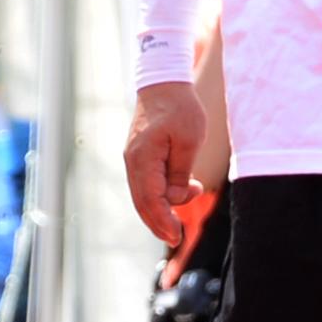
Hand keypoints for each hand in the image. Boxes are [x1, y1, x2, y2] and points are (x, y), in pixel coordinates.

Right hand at [122, 82, 208, 244]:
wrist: (163, 83)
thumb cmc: (180, 108)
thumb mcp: (189, 140)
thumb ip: (181, 173)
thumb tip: (176, 199)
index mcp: (143, 158)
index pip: (151, 199)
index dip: (163, 221)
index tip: (178, 236)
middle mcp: (132, 161)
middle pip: (142, 203)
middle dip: (159, 223)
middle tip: (177, 238)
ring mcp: (133, 159)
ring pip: (142, 195)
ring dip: (161, 208)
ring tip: (187, 204)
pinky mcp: (138, 156)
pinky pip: (145, 184)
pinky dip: (158, 196)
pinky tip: (178, 192)